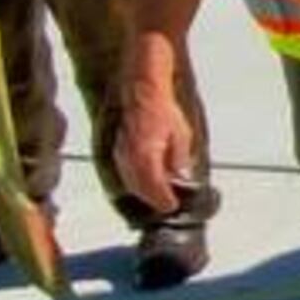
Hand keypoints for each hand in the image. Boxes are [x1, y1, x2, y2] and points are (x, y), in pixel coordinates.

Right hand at [115, 84, 194, 215]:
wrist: (142, 93)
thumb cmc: (161, 110)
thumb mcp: (181, 135)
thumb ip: (179, 159)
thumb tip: (181, 175)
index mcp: (147, 156)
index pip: (155, 186)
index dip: (163, 199)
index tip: (172, 206)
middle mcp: (130, 158)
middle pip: (140, 188)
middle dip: (153, 199)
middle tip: (166, 204)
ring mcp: (121, 154)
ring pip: (130, 182)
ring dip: (143, 193)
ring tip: (157, 197)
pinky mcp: (117, 149)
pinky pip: (124, 172)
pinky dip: (134, 181)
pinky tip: (144, 182)